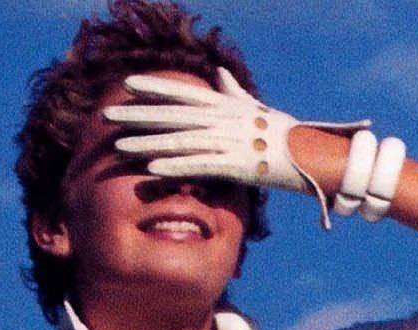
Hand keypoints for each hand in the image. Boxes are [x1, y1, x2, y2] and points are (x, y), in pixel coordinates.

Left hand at [103, 68, 369, 227]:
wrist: (309, 155)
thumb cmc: (282, 133)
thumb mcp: (256, 108)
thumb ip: (233, 92)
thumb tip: (221, 73)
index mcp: (225, 106)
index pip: (184, 92)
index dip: (156, 87)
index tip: (129, 84)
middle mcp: (223, 120)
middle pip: (174, 115)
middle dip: (139, 115)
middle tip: (108, 114)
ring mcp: (228, 142)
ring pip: (180, 140)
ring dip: (147, 143)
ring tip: (118, 146)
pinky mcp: (235, 166)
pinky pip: (199, 166)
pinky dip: (175, 166)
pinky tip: (152, 168)